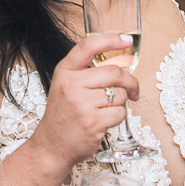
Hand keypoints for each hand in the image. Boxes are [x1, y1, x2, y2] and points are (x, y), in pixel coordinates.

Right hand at [26, 33, 140, 168]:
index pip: (88, 47)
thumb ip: (87, 72)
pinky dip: (118, 117)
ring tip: (108, 109)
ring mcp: (82, 104)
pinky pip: (120, 112)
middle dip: (130, 81)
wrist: (51, 146)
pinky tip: (105, 120)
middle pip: (114, 72)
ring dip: (122, 102)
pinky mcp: (93, 122)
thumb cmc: (62, 116)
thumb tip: (122, 61)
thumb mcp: (65, 86)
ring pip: (120, 94)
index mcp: (65, 72)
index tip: (126, 39)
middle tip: (133, 89)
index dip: (110, 39)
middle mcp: (71, 85)